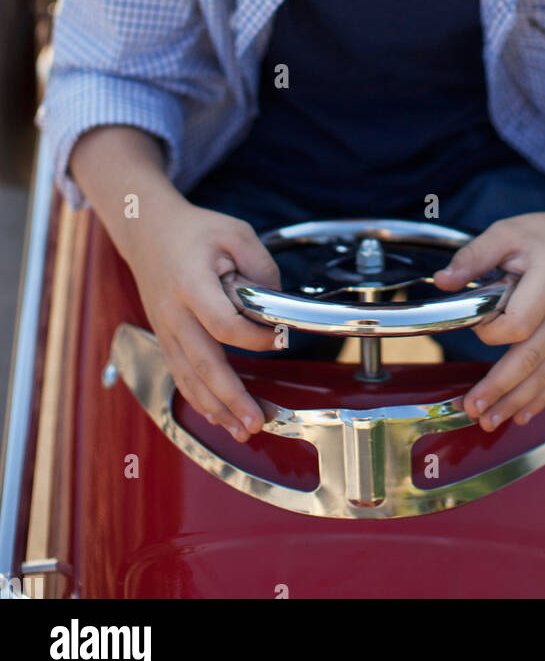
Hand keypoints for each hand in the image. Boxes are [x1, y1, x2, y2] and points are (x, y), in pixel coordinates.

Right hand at [126, 201, 282, 442]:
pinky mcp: (165, 338)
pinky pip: (181, 376)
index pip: (224, 324)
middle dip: (232, 398)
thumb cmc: (194, 232)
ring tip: (244, 429)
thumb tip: (277, 303)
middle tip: (257, 422)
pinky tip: (219, 416)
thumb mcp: (236, 232)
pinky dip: (199, 399)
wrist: (148, 231)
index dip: (255, 337)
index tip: (280, 337)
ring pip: (190, 378)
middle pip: (203, 364)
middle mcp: (174, 313)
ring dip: (217, 408)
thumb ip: (262, 266)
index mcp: (191, 285)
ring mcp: (165, 330)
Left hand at [433, 203, 544, 431]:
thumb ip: (474, 257)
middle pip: (531, 359)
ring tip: (488, 421)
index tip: (475, 325)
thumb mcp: (507, 233)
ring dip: (515, 402)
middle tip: (471, 407)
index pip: (518, 322)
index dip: (491, 331)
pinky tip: (520, 415)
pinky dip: (540, 400)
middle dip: (499, 388)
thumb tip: (442, 280)